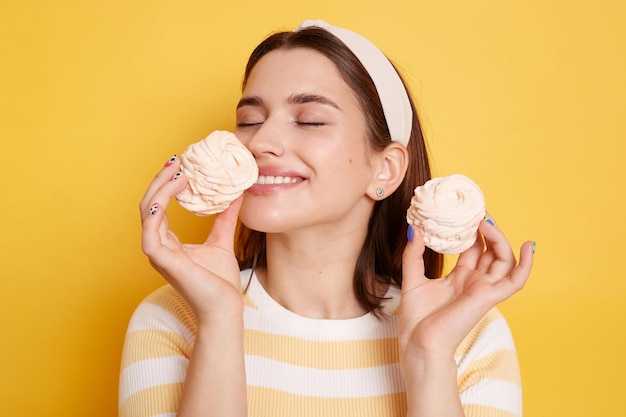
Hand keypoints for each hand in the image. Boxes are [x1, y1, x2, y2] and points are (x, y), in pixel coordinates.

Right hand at [139, 156, 243, 323]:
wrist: (225, 308)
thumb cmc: (220, 283)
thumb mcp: (222, 241)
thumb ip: (225, 219)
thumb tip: (237, 194)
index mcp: (169, 242)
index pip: (159, 206)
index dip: (167, 184)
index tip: (182, 164)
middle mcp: (159, 246)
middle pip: (149, 204)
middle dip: (161, 180)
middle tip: (177, 160)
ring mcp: (159, 254)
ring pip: (147, 213)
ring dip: (160, 189)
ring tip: (178, 171)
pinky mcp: (164, 262)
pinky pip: (150, 232)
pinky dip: (155, 211)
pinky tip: (168, 196)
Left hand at [398, 218, 533, 359]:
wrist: (420, 343)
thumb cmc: (417, 319)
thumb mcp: (412, 278)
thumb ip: (413, 254)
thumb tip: (414, 228)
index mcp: (460, 278)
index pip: (474, 248)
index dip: (473, 230)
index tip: (468, 212)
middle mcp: (474, 282)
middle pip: (491, 251)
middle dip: (487, 230)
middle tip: (478, 214)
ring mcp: (484, 289)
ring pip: (504, 259)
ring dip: (499, 239)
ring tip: (486, 223)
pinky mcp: (489, 297)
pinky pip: (516, 280)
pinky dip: (527, 264)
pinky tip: (529, 245)